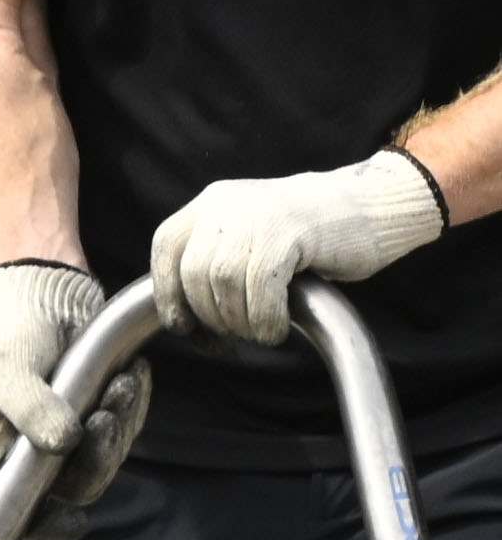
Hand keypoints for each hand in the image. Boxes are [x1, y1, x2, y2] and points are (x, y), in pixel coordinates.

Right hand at [0, 257, 146, 539]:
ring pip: (110, 457)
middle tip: (105, 412)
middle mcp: (38, 452)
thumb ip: (32, 407)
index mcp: (4, 453)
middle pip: (81, 485)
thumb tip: (62, 444)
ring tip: (120, 382)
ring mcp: (72, 435)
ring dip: (123, 422)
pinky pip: (128, 428)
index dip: (48, 525)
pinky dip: (134, 405)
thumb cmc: (14, 333)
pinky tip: (130, 375)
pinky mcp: (100, 414)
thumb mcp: (11, 369)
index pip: (24, 511)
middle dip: (102, 453)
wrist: (46, 293)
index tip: (75, 521)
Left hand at [150, 148, 447, 344]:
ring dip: (238, 320)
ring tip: (258, 332)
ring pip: (222, 280)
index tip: (185, 326)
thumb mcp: (251, 236)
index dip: (167, 293)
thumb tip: (184, 316)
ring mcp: (258, 213)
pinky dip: (263, 317)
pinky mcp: (290, 230)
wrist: (375, 204)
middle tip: (232, 336)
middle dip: (209, 315)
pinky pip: (260, 285)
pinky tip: (275, 329)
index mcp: (212, 202)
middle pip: (193, 271)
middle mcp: (227, 202)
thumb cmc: (315, 233)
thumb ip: (217, 259)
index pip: (165, 247)